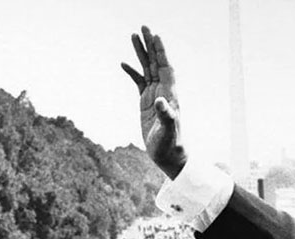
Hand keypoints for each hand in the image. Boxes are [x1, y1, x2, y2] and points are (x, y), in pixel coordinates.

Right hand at [121, 27, 186, 178]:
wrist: (168, 156)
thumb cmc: (170, 144)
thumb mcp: (168, 131)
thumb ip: (166, 115)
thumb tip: (160, 102)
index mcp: (170, 94)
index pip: (166, 67)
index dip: (161, 52)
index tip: (155, 36)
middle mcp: (164, 92)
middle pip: (156, 63)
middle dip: (150, 45)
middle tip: (143, 27)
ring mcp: (154, 96)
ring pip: (147, 69)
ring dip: (141, 53)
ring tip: (133, 36)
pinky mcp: (146, 103)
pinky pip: (139, 82)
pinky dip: (132, 72)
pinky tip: (123, 64)